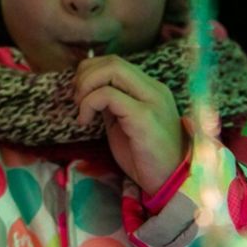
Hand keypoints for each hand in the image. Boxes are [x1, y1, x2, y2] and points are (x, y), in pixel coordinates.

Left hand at [72, 55, 187, 195]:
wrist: (170, 185)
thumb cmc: (146, 158)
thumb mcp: (123, 123)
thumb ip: (111, 103)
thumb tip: (87, 89)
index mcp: (150, 90)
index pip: (116, 63)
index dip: (90, 71)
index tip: (79, 95)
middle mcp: (154, 90)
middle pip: (112, 61)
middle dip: (85, 75)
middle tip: (76, 101)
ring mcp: (152, 101)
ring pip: (112, 69)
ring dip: (86, 86)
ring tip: (81, 111)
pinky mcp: (144, 117)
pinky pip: (108, 95)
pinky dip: (89, 103)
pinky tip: (85, 121)